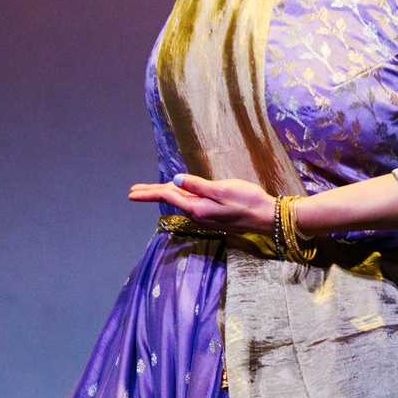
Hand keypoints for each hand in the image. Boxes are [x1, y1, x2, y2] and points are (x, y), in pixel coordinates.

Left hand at [128, 173, 274, 231]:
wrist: (266, 217)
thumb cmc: (246, 200)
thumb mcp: (220, 190)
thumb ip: (197, 185)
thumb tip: (175, 180)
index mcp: (196, 208)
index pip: (167, 196)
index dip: (148, 192)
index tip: (131, 192)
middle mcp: (197, 215)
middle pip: (170, 201)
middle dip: (151, 194)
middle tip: (133, 192)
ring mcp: (205, 216)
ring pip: (179, 202)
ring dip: (164, 195)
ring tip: (149, 190)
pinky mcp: (212, 215)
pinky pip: (190, 204)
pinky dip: (179, 197)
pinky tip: (175, 193)